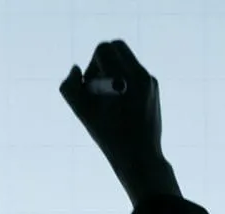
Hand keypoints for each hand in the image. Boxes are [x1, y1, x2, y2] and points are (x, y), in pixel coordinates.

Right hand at [59, 40, 169, 197]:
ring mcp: (150, 79)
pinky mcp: (154, 87)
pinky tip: (120, 106)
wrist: (140, 156)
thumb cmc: (108, 137)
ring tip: (108, 99)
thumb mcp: (82, 113)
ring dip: (112, 72)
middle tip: (97, 87)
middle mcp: (140, 73)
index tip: (90, 87)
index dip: (91, 66)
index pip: (103, 49)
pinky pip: (134, 72)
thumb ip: (70, 88)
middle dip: (102, 62)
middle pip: (117, 46)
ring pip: (126, 59)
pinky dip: (123, 82)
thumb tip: (75, 69)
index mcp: (123, 77)